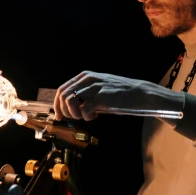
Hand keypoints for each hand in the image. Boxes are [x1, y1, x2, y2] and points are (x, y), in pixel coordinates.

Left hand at [54, 71, 174, 121]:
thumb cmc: (119, 94)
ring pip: (70, 102)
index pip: (62, 89)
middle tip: (75, 118)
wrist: (139, 93)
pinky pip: (84, 110)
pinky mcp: (101, 97)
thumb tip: (67, 107)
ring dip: (75, 114)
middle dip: (64, 111)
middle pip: (63, 96)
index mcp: (85, 76)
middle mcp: (87, 79)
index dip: (57, 104)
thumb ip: (84, 93)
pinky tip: (96, 115)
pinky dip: (87, 117)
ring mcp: (94, 86)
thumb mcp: (98, 88)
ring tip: (86, 116)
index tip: (58, 116)